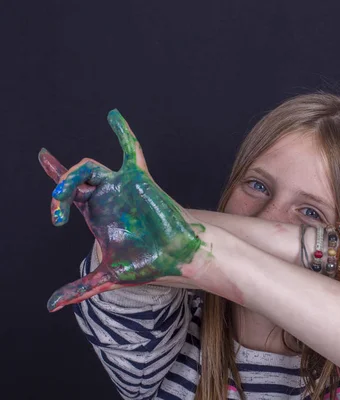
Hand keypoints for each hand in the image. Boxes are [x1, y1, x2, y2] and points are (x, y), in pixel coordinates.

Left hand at [39, 110, 204, 311]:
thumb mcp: (108, 275)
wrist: (176, 257)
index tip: (43, 157)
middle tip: (56, 214)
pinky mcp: (138, 179)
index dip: (55, 175)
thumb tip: (52, 305)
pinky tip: (112, 116)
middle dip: (57, 188)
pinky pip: (129, 150)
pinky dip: (122, 133)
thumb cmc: (149, 263)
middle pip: (73, 179)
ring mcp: (122, 186)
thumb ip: (81, 287)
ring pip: (88, 167)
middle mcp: (107, 198)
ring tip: (62, 196)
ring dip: (70, 175)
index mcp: (98, 216)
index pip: (70, 193)